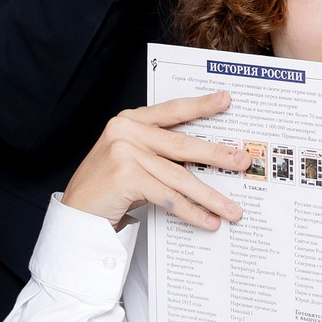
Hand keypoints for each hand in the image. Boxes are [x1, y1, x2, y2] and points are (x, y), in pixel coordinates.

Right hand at [61, 92, 247, 229]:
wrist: (77, 213)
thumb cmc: (109, 187)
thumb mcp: (133, 159)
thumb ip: (160, 152)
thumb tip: (208, 160)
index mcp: (130, 120)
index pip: (172, 110)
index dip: (200, 105)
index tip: (226, 100)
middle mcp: (125, 130)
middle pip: (182, 144)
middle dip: (217, 156)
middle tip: (243, 162)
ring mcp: (124, 151)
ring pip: (178, 175)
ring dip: (209, 195)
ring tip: (232, 209)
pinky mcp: (125, 175)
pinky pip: (167, 195)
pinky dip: (191, 211)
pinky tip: (207, 221)